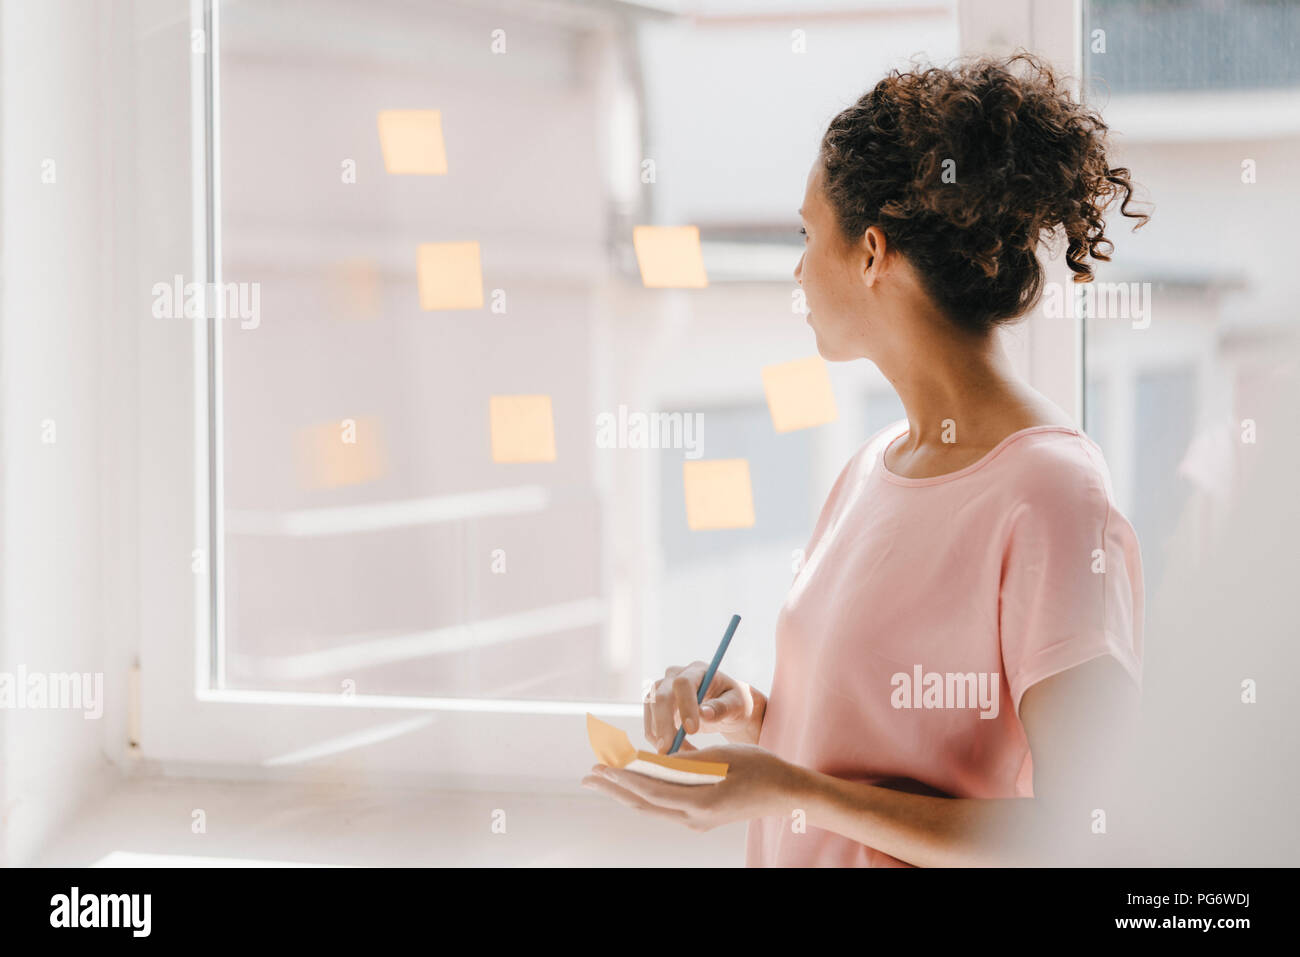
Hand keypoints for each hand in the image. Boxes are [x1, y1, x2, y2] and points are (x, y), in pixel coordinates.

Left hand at [581, 743, 802, 831]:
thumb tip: (650, 759)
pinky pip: (664, 805)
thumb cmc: (758, 767)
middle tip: (587, 776)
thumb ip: (686, 760)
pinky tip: (634, 780)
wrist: (785, 792)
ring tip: (602, 778)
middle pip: (644, 803)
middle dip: (614, 788)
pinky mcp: (700, 817)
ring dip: (625, 790)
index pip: (652, 790)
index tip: (600, 766)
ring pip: (651, 806)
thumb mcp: (722, 756)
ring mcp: (696, 821)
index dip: (624, 778)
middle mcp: (695, 817)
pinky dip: (645, 792)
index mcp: (701, 802)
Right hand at [644, 663, 763, 750]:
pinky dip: (660, 741)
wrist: (725, 706)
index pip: (682, 683)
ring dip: (661, 736)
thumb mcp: (737, 703)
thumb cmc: (734, 701)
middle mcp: (675, 676)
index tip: (692, 730)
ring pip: (651, 711)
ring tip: (681, 756)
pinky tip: (679, 752)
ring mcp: (662, 689)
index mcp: (697, 670)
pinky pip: (651, 724)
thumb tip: (704, 713)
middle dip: (663, 725)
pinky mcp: (656, 706)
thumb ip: (722, 707)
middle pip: (660, 696)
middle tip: (668, 750)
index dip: (684, 706)